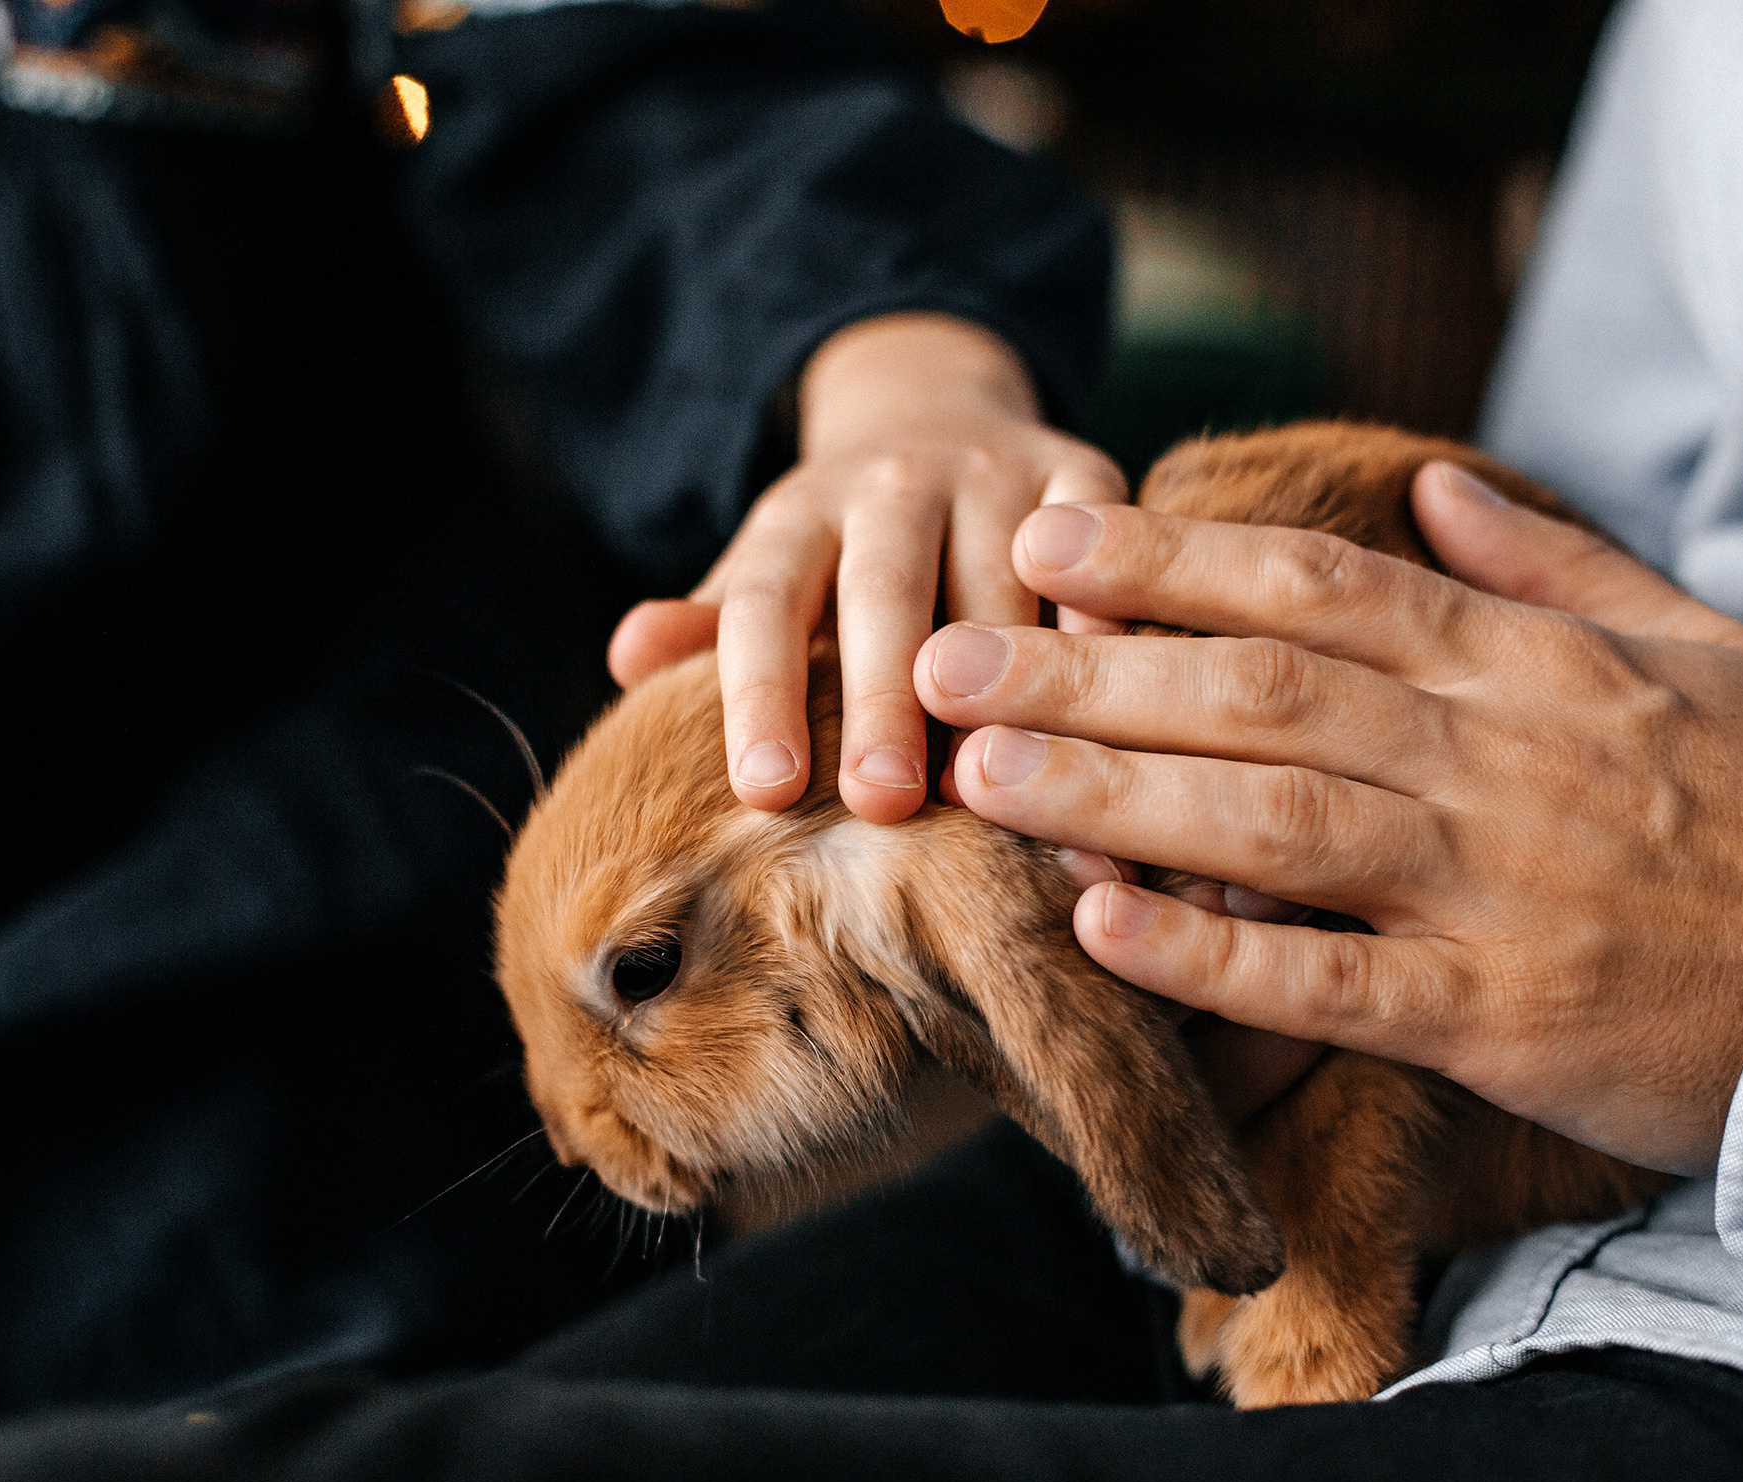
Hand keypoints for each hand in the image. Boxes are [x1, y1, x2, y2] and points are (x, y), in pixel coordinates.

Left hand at [607, 312, 1122, 823]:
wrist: (936, 417)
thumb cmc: (838, 550)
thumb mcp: (766, 574)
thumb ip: (710, 629)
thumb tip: (626, 655)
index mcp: (800, 514)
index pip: (766, 604)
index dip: (759, 694)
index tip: (763, 792)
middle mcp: (894, 482)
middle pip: (885, 594)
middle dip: (885, 700)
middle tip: (884, 804)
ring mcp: (994, 471)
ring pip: (1002, 581)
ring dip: (1007, 683)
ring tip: (1005, 785)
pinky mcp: (1082, 466)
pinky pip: (1101, 546)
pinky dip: (1107, 620)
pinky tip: (1115, 708)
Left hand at [913, 462, 1742, 1174]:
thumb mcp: (1697, 645)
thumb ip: (1552, 565)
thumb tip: (1435, 489)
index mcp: (1527, 665)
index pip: (1314, 586)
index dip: (1167, 560)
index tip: (1045, 543)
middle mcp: (1490, 759)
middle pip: (1253, 692)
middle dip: (1087, 668)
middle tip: (945, 658)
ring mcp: (1489, 889)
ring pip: (1268, 822)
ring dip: (1112, 793)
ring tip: (980, 772)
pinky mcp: (1496, 1019)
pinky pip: (1327, 981)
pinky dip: (1211, 957)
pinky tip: (1102, 930)